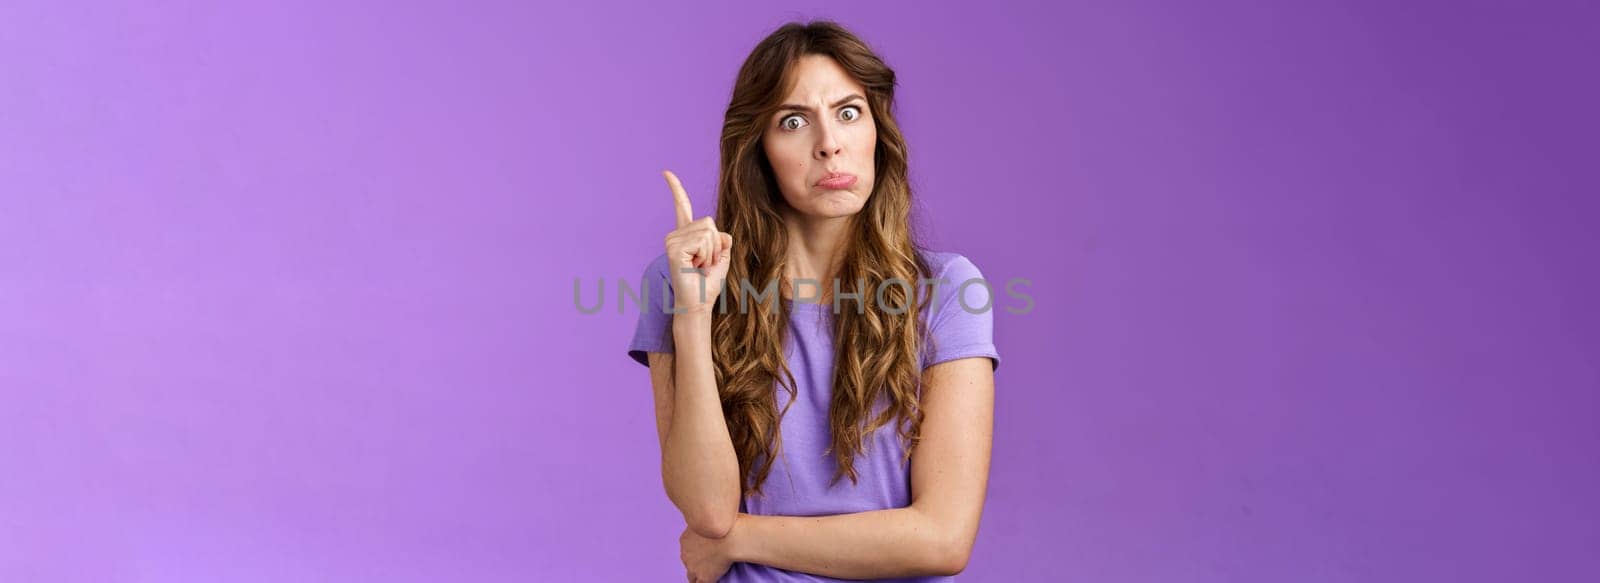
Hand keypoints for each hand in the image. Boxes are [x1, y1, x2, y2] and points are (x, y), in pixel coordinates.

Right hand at [663, 170, 732, 313]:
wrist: (698, 304)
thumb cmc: (708, 283)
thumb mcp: (722, 256)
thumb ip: (722, 239)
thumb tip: (719, 234)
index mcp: (685, 234)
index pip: (682, 206)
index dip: (675, 189)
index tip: (665, 172)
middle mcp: (675, 235)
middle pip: (709, 222)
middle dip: (716, 245)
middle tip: (705, 264)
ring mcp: (671, 242)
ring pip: (708, 232)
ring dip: (712, 252)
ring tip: (700, 266)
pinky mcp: (673, 250)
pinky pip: (702, 241)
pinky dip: (707, 256)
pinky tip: (695, 267)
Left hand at [680, 525, 733, 581]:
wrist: (733, 537)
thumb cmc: (727, 524)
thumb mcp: (710, 517)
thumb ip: (706, 523)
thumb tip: (712, 520)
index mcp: (685, 539)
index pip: (687, 548)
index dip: (697, 550)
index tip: (705, 549)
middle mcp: (685, 553)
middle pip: (688, 561)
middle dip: (697, 561)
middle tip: (709, 559)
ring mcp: (693, 567)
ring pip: (691, 576)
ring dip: (698, 574)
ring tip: (709, 572)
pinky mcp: (704, 576)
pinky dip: (704, 582)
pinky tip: (712, 579)